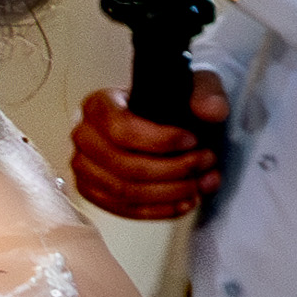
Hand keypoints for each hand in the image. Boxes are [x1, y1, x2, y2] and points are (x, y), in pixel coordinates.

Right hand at [72, 78, 226, 219]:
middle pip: (122, 164)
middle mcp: (84, 136)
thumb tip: (212, 111)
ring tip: (201, 185)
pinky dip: (157, 211)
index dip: (160, 140)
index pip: (120, 128)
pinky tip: (184, 203)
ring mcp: (84, 167)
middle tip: (206, 163)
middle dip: (172, 169)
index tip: (193, 141)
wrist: (157, 122)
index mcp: (98, 105)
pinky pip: (122, 209)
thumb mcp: (192, 85)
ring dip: (168, 192)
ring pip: (123, 190)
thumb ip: (206, 92)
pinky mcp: (93, 191)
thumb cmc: (167, 104)